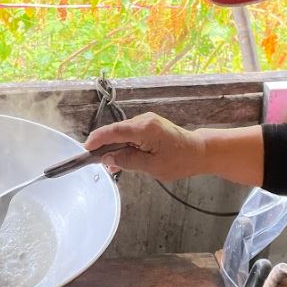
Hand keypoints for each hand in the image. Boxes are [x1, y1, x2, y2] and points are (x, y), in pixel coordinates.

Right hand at [83, 113, 205, 181]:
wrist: (200, 151)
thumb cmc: (180, 160)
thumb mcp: (152, 167)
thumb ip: (127, 161)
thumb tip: (107, 159)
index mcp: (145, 129)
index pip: (114, 131)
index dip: (97, 139)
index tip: (86, 149)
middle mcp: (144, 120)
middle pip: (116, 132)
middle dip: (104, 146)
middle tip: (97, 163)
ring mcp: (146, 121)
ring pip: (122, 134)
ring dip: (115, 148)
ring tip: (112, 166)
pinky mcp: (149, 126)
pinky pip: (130, 134)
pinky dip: (123, 145)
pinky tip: (122, 158)